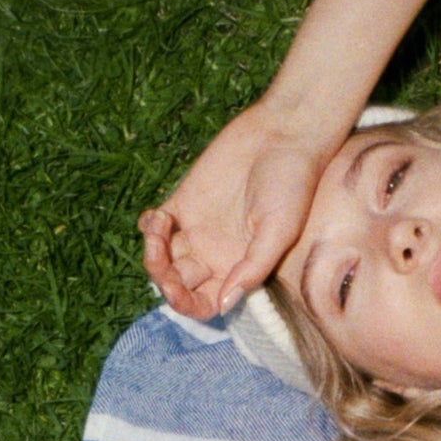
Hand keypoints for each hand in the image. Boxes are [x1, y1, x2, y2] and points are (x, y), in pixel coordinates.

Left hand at [139, 100, 335, 318]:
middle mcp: (215, 254)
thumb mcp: (279, 231)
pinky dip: (148, 228)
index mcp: (238, 268)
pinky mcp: (183, 201)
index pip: (205, 303)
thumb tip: (226, 304)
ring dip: (152, 255)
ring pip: (162, 259)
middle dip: (164, 281)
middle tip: (162, 264)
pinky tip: (157, 218)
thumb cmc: (293, 185)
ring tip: (157, 232)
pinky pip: (155, 226)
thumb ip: (253, 268)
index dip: (187, 305)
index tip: (177, 293)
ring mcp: (197, 229)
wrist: (284, 134)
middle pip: (178, 284)